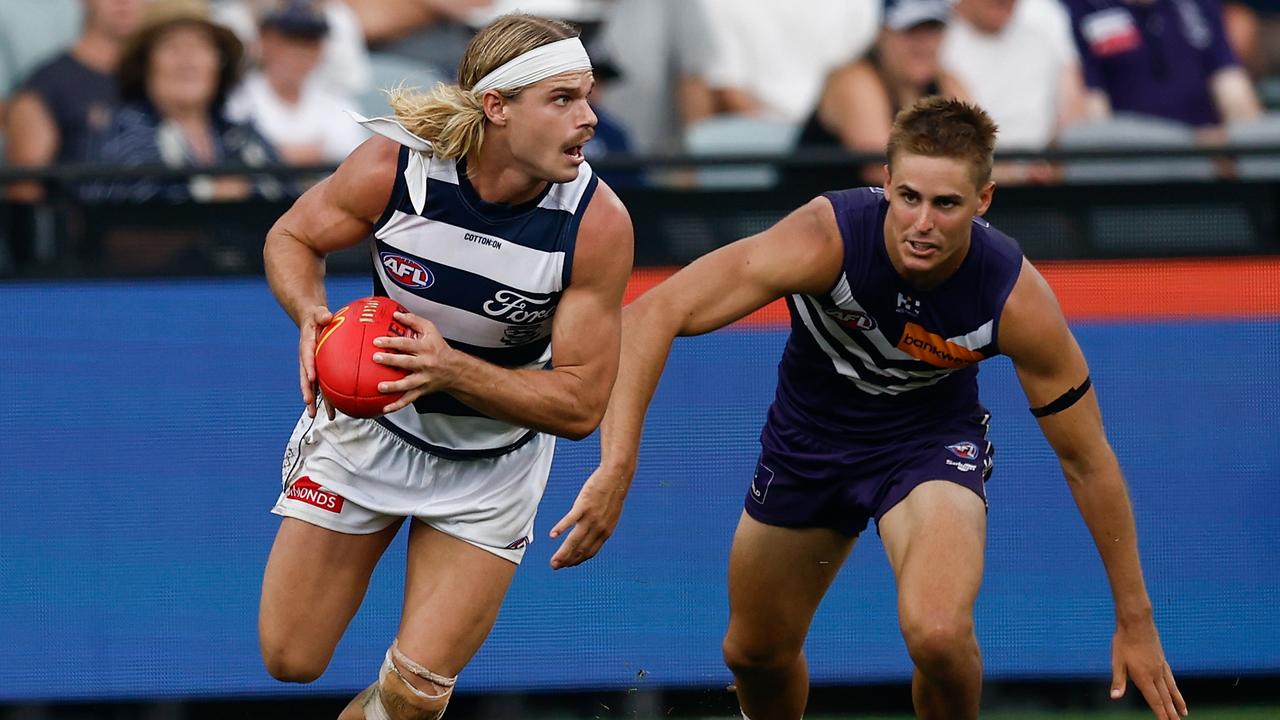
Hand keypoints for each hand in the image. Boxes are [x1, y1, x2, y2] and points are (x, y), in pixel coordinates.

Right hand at [299, 305, 333, 419]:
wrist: (312, 321)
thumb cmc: (317, 317)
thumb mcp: (319, 313)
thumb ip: (322, 314)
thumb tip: (327, 316)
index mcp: (307, 345)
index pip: (307, 357)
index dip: (309, 367)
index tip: (312, 378)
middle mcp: (307, 360)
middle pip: (306, 378)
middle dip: (307, 392)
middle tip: (309, 403)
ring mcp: (312, 367)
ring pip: (313, 387)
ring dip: (314, 402)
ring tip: (317, 416)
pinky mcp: (318, 370)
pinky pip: (322, 386)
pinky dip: (326, 398)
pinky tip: (333, 411)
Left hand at [370, 311, 456, 413]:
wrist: (454, 369)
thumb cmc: (440, 348)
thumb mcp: (431, 330)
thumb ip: (413, 320)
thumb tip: (396, 314)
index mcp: (425, 348)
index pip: (407, 343)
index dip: (392, 341)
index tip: (377, 341)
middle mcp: (424, 363)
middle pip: (406, 362)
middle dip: (391, 360)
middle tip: (376, 358)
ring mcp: (423, 378)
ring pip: (408, 383)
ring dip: (394, 386)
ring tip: (380, 387)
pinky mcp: (421, 390)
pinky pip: (409, 399)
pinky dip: (397, 405)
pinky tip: (385, 409)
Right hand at [548, 465, 632, 569]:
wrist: (617, 477)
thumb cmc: (611, 495)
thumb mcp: (610, 516)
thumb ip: (601, 527)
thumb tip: (593, 535)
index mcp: (605, 532)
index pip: (590, 551)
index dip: (578, 560)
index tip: (567, 565)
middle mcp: (599, 528)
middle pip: (580, 549)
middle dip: (567, 560)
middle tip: (555, 567)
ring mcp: (591, 517)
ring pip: (574, 540)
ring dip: (563, 553)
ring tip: (553, 561)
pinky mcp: (584, 505)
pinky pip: (570, 520)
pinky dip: (560, 528)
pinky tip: (552, 536)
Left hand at [1111, 618, 1186, 718]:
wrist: (1137, 622)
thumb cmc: (1123, 641)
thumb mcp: (1117, 661)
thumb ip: (1118, 681)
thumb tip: (1115, 697)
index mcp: (1144, 677)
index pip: (1154, 700)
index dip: (1161, 713)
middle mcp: (1155, 674)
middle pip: (1165, 697)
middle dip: (1172, 712)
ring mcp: (1161, 666)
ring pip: (1171, 688)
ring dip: (1178, 702)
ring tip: (1185, 713)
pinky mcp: (1162, 659)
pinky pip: (1171, 678)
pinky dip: (1175, 688)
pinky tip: (1175, 690)